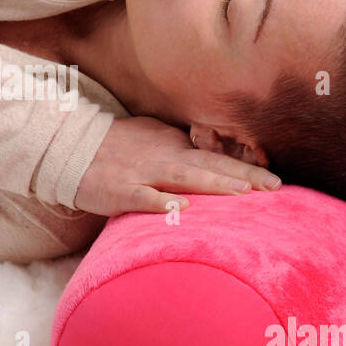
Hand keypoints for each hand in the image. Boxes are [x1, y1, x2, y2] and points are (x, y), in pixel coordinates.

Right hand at [73, 115, 281, 216]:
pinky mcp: (118, 190)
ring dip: (213, 184)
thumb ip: (183, 148)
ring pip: (183, 178)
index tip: (276, 180)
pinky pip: (141, 197)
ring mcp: (142, 174)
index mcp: (174, 148)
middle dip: (243, 176)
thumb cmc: (116, 144)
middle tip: (275, 187)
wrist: (70, 146)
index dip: (246, 168)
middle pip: (209, 167)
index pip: (216, 158)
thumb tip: (214, 156)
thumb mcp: (154, 138)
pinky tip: (179, 208)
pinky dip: (160, 202)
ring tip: (242, 192)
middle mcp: (164, 158)